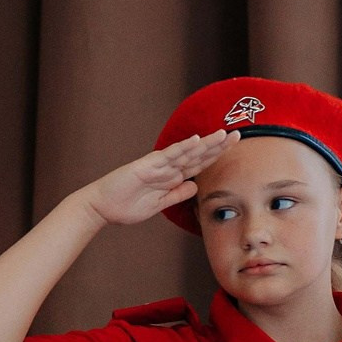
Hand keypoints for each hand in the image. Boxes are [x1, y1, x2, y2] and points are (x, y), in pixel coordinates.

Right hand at [79, 131, 237, 228]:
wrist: (102, 207)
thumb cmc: (126, 207)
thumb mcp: (158, 205)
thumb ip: (177, 195)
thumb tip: (195, 186)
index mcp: (171, 177)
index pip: (198, 164)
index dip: (216, 156)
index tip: (233, 147)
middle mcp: (167, 168)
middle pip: (197, 155)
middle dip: (218, 146)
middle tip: (239, 134)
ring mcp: (157, 165)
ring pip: (186, 152)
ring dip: (205, 144)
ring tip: (224, 134)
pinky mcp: (146, 166)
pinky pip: (167, 156)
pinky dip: (182, 148)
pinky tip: (196, 140)